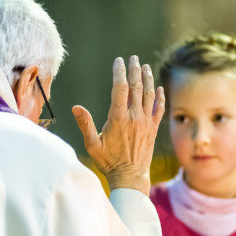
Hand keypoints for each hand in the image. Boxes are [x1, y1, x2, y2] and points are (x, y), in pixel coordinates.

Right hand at [72, 56, 164, 195]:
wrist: (130, 177)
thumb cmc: (108, 162)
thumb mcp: (92, 145)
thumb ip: (85, 124)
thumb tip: (76, 107)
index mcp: (118, 118)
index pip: (120, 88)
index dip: (119, 72)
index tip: (118, 61)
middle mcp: (135, 117)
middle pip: (136, 87)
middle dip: (134, 70)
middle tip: (133, 58)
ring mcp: (146, 122)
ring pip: (149, 94)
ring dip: (147, 78)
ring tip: (145, 66)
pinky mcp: (153, 129)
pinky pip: (159, 109)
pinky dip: (160, 97)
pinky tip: (159, 88)